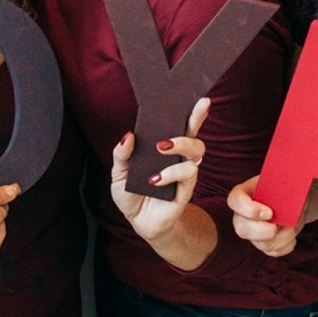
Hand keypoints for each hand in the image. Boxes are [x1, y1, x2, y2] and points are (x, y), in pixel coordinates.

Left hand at [111, 98, 210, 241]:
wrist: (138, 222)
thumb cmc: (131, 193)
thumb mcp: (118, 173)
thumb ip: (121, 155)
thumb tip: (128, 135)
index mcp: (163, 146)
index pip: (177, 123)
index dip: (189, 109)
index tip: (197, 94)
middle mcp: (177, 156)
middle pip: (194, 131)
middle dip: (198, 116)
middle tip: (199, 105)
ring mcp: (183, 171)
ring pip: (197, 149)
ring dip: (182, 143)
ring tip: (162, 146)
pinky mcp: (186, 189)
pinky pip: (188, 174)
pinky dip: (171, 173)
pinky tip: (156, 179)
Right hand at [228, 175, 304, 257]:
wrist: (294, 199)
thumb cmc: (287, 187)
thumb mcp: (286, 182)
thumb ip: (284, 187)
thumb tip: (291, 197)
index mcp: (243, 193)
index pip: (235, 201)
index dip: (249, 210)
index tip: (270, 213)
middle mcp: (242, 215)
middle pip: (242, 229)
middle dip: (264, 232)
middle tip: (279, 226)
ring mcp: (252, 232)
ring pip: (261, 244)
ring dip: (282, 237)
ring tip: (293, 225)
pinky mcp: (263, 244)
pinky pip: (273, 251)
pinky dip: (286, 245)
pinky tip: (292, 234)